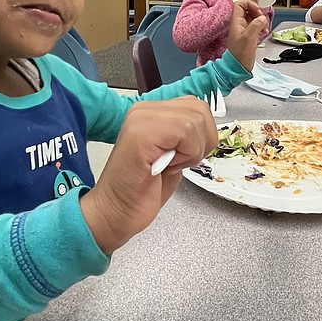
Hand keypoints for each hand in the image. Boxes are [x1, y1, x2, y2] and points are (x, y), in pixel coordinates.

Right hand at [80, 98, 216, 254]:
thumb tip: (207, 131)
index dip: (203, 136)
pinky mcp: (141, 133)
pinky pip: (185, 132)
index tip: (184, 157)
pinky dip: (185, 155)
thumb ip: (188, 137)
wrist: (114, 213)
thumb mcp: (173, 157)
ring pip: (194, 120)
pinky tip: (165, 167)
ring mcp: (141, 119)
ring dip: (191, 151)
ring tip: (169, 165)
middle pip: (200, 110)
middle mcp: (144, 111)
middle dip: (202, 142)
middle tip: (179, 162)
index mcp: (151, 113)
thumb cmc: (139, 192)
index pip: (197, 107)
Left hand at [226, 0, 267, 70]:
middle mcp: (240, 24)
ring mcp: (244, 30)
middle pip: (248, 9)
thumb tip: (262, 18)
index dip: (250, 4)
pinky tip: (264, 32)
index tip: (258, 11)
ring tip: (264, 28)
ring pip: (253, 17)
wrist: (238, 67)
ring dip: (261, 20)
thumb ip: (255, 25)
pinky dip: (261, 27)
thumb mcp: (248, 38)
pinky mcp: (249, 35)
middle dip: (258, 12)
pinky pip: (256, 26)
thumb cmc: (239, 55)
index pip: (240, 4)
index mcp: (236, 23)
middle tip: (262, 20)